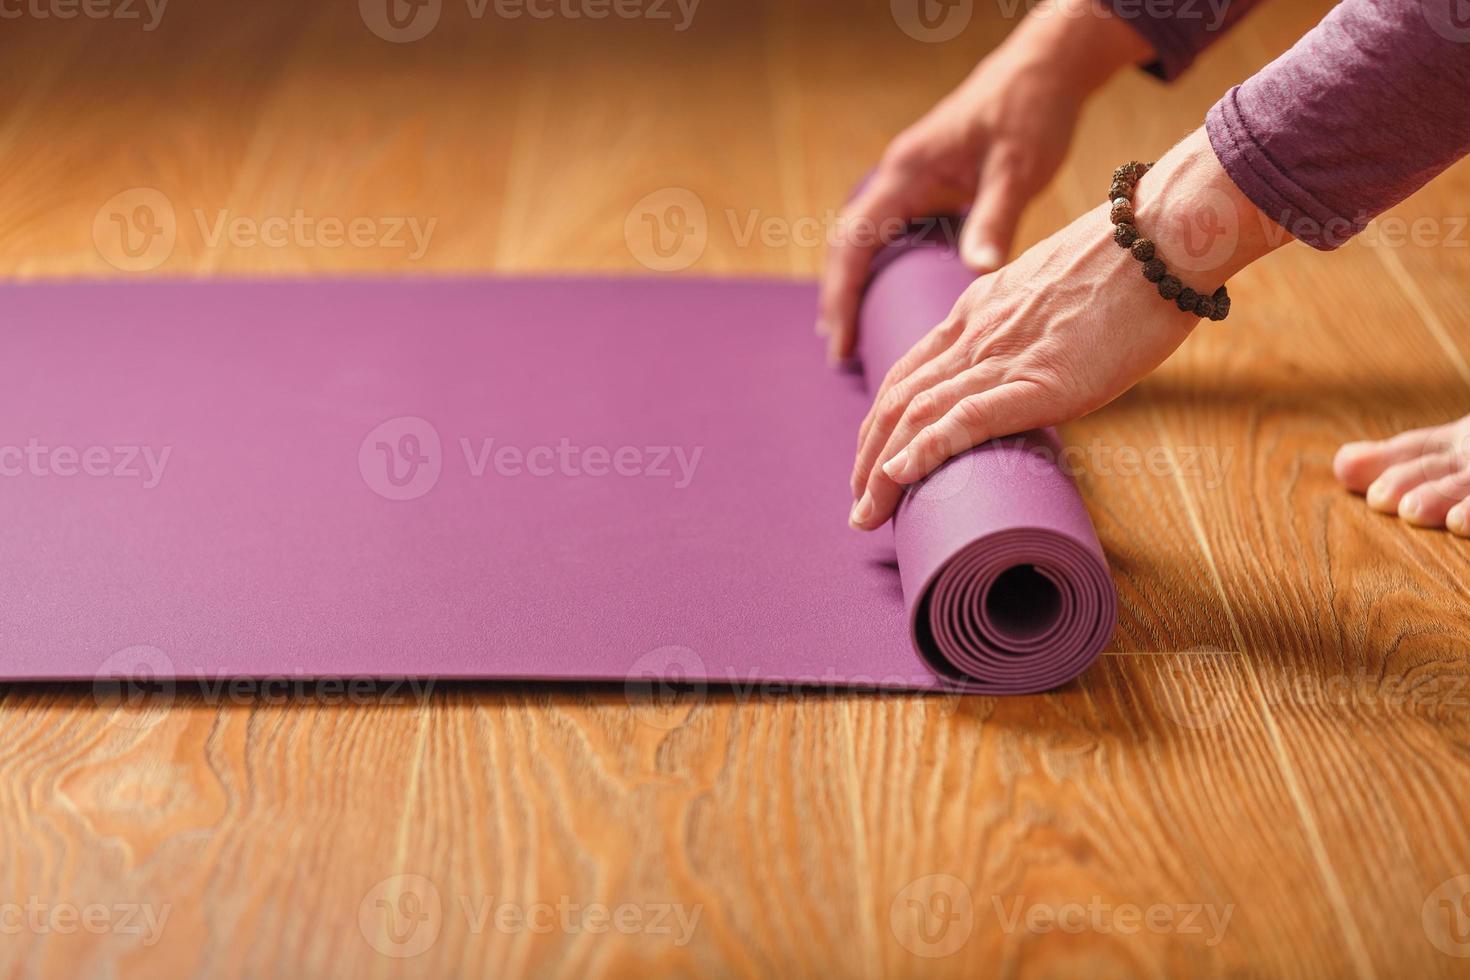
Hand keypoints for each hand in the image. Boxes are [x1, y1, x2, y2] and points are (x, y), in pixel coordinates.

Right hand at [816, 0, 1152, 361]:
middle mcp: (897, 177)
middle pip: (848, 246)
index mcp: (906, 173)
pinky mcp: (928, 186)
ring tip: (854, 337)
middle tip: (841, 355)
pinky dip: (880, 270)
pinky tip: (890, 301)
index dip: (842, 296)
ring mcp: (909, 181)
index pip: (853, 242)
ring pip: (865, 240)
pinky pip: (891, 234)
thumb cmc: (1030, 112)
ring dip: (855, 286)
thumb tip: (977, 273)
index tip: (842, 343)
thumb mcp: (1016, 168)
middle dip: (839, 299)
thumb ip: (994, 219)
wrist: (1043, 69)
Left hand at [848, 126, 1282, 530]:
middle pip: (897, 400)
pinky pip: (966, 417)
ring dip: (881, 471)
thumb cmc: (1130, 263)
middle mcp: (974, 333)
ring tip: (866, 515)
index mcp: (976, 311)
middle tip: (859, 505)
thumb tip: (1038, 369)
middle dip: (869, 457)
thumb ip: (1029, 331)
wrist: (1164, 233)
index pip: (909, 374)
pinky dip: (925, 449)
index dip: (883, 423)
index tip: (875, 461)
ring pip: (916, 414)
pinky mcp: (1038, 380)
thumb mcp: (1056, 296)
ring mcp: (1002, 356)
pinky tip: (899, 477)